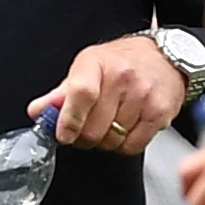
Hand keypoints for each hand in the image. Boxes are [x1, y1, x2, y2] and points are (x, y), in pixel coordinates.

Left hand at [32, 35, 185, 154]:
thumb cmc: (123, 63)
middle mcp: (123, 76)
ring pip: (112, 141)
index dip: (69, 119)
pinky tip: (127, 127)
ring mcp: (144, 95)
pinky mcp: (160, 113)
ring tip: (111, 122)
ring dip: (106, 140)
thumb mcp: (88, 68)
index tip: (64, 135)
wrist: (166, 58)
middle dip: (85, 136)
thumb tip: (37, 112)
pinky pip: (133, 146)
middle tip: (87, 128)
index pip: (81, 93)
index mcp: (97, 63)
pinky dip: (125, 144)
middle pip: (94, 129)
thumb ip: (61, 94)